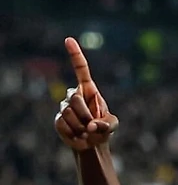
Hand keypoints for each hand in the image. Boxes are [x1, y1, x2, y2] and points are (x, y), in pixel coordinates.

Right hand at [55, 37, 118, 152]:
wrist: (93, 144)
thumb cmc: (103, 129)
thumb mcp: (111, 126)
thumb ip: (106, 125)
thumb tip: (90, 126)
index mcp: (88, 90)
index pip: (81, 69)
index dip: (75, 55)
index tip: (68, 40)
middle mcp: (74, 95)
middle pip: (74, 98)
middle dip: (85, 114)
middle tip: (91, 125)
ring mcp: (65, 107)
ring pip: (67, 112)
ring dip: (80, 126)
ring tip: (86, 131)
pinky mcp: (58, 120)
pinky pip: (62, 124)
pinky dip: (73, 134)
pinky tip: (78, 136)